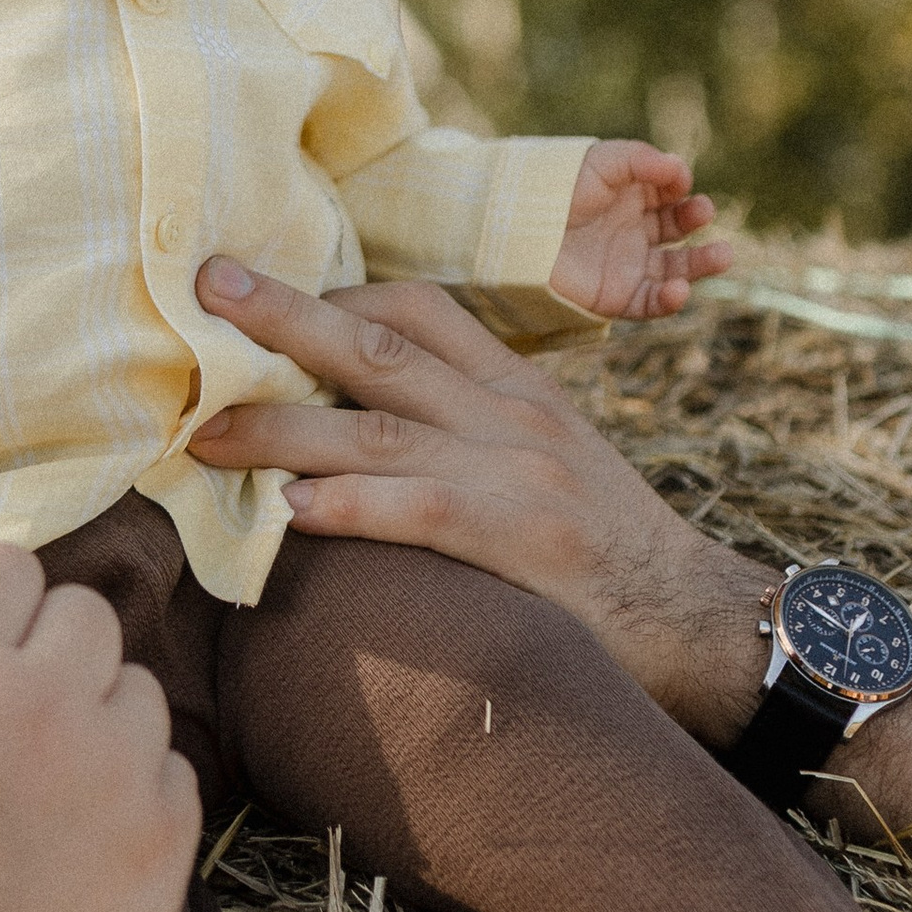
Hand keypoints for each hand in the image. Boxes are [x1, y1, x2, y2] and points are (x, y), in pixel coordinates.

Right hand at [0, 543, 198, 911]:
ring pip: (140, 689)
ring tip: (53, 795)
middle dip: (52, 654)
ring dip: (103, 721)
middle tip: (15, 723)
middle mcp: (45, 701)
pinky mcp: (170, 845)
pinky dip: (142, 794)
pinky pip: (175, 772)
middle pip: (85, 613)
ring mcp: (120, 773)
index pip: (2, 564)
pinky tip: (89, 849)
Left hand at [188, 257, 769, 748]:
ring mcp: (515, 473)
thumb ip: (477, 437)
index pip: (422, 308)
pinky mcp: (520, 540)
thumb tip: (381, 433)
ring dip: (280, 423)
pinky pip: (416, 509)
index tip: (265, 292)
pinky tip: (288, 510)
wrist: (705, 622)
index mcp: (520, 390)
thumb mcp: (554, 467)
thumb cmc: (615, 556)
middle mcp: (511, 416)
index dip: (337, 294)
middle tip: (206, 289)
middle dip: (283, 315)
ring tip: (205, 431)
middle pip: (378, 345)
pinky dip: (348, 504)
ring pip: (374, 426)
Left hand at [547, 138, 730, 318]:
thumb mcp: (599, 163)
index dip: (678, 186)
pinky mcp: (616, 296)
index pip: (668, 192)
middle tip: (703, 212)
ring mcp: (627, 265)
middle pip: (678, 228)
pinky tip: (679, 289)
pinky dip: (670, 300)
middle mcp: (632, 230)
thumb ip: (640, 160)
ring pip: (676, 268)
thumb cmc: (556, 193)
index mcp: (628, 196)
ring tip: (724, 255)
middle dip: (696, 219)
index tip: (678, 182)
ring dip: (702, 264)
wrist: (521, 235)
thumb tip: (681, 168)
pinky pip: (651, 303)